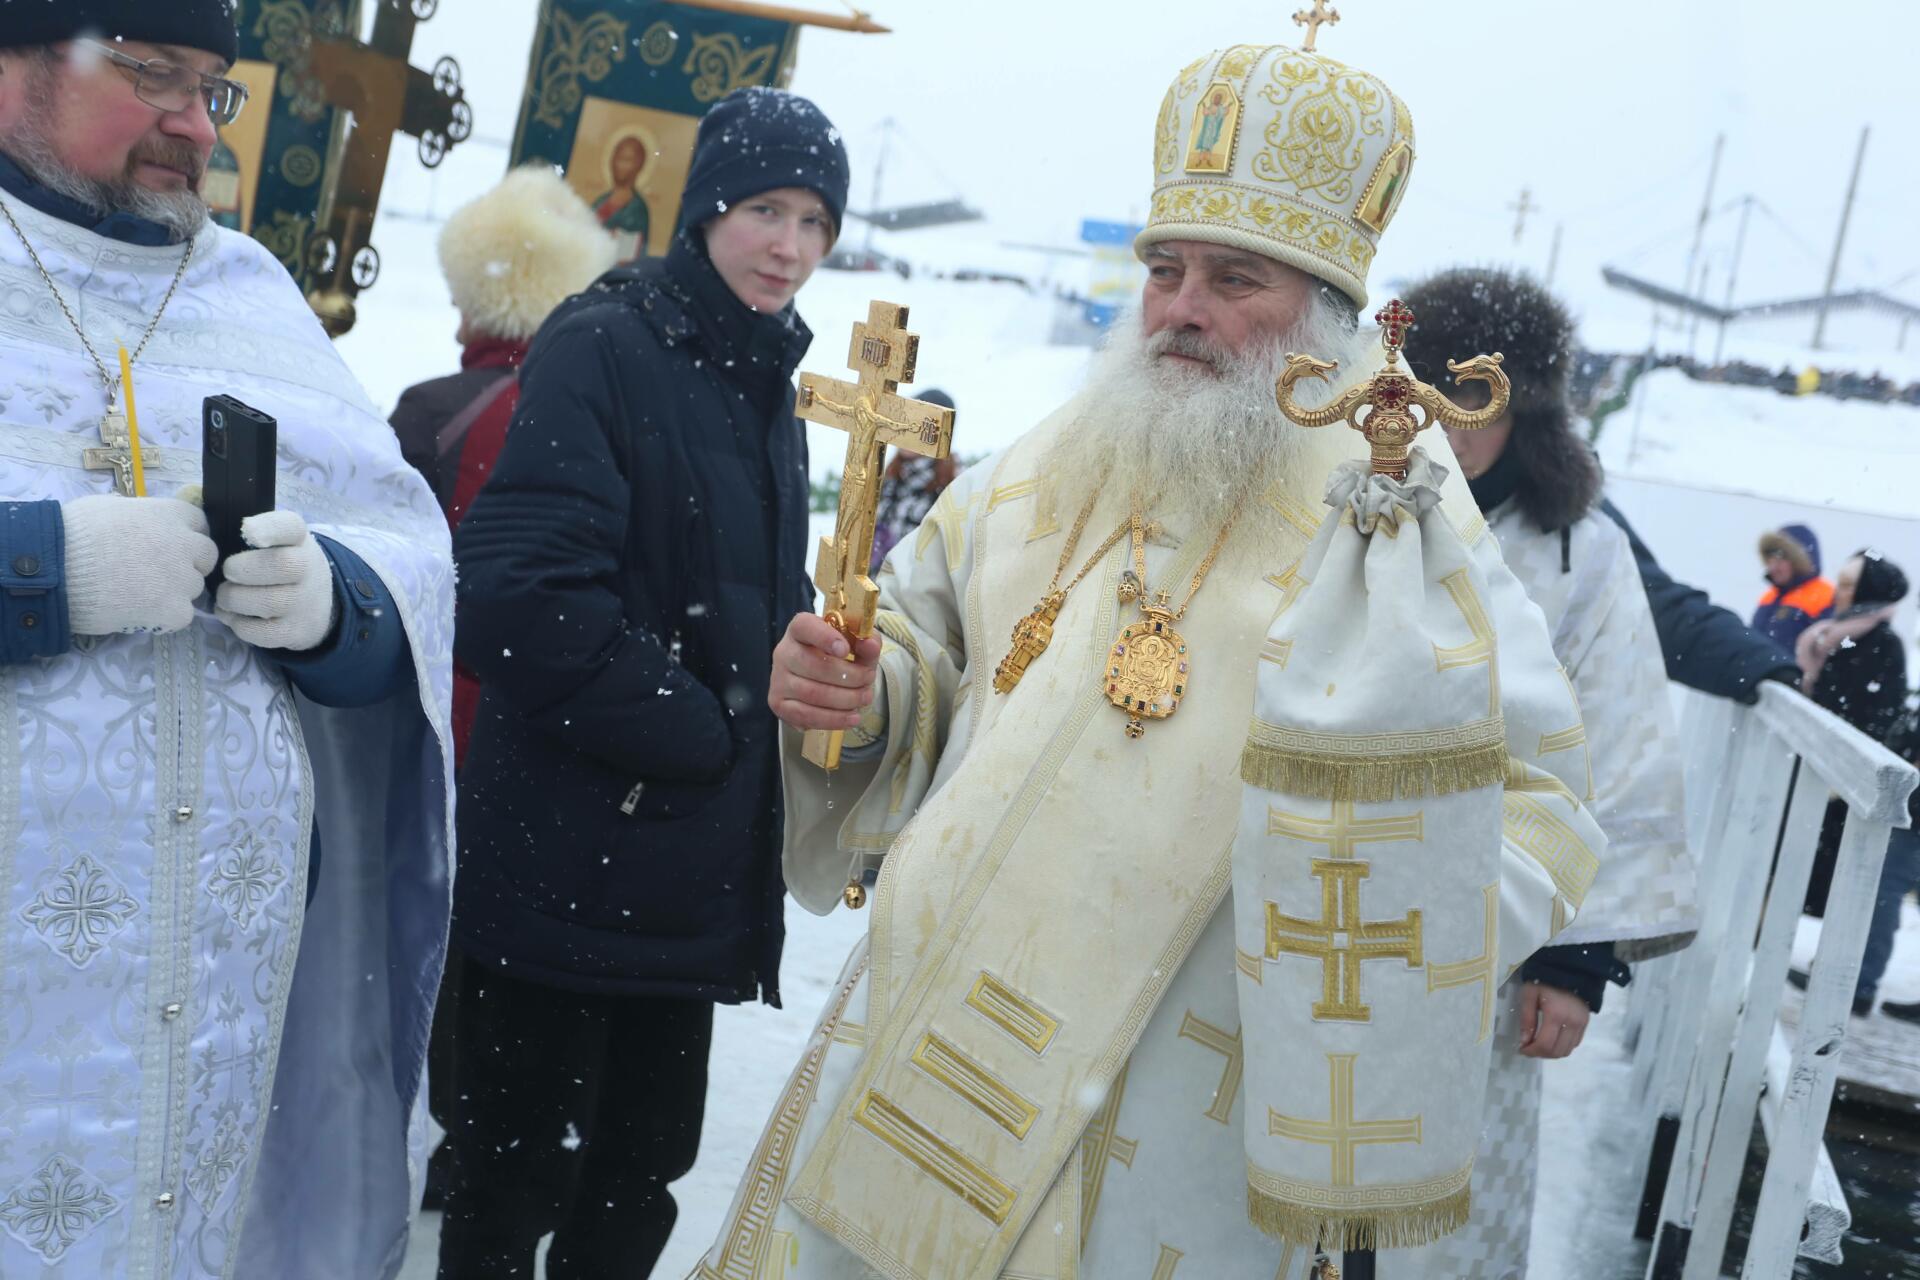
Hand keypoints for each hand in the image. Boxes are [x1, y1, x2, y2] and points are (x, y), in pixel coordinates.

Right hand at [62, 495, 217, 635]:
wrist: (54, 570)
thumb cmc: (72, 534)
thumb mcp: (109, 508)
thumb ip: (138, 514)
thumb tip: (141, 519)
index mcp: (170, 514)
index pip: (199, 524)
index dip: (184, 537)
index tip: (169, 547)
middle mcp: (184, 543)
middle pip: (205, 556)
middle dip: (188, 564)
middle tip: (157, 574)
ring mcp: (182, 578)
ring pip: (192, 588)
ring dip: (174, 591)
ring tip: (137, 594)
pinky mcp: (174, 610)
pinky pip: (182, 616)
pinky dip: (165, 617)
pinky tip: (140, 613)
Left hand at [215, 511, 336, 651]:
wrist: (314, 603)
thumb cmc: (274, 563)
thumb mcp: (271, 540)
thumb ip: (238, 526)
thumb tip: (189, 500)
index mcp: (297, 538)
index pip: (289, 526)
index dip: (268, 528)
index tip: (247, 531)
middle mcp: (307, 567)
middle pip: (282, 565)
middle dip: (244, 570)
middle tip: (228, 573)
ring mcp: (305, 600)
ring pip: (270, 601)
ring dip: (236, 600)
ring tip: (225, 597)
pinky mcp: (297, 630)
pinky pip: (264, 632)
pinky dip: (241, 625)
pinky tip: (234, 617)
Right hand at [768, 612, 881, 731]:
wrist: (820, 680)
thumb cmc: (838, 657)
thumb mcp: (857, 646)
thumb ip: (866, 643)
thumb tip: (870, 645)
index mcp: (800, 628)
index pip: (805, 626)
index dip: (824, 637)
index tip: (845, 650)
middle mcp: (784, 651)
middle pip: (813, 665)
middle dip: (848, 675)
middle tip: (869, 679)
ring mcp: (778, 679)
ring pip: (812, 693)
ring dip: (845, 699)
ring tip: (864, 698)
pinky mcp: (779, 703)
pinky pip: (805, 715)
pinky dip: (833, 719)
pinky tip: (851, 717)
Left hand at [1516, 982, 1589, 1058]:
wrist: (1570, 968)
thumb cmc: (1545, 979)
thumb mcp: (1529, 995)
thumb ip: (1527, 1019)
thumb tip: (1524, 1041)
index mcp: (1556, 1015)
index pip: (1545, 1044)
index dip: (1531, 1051)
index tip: (1522, 1049)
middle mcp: (1571, 1023)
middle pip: (1556, 1051)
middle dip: (1540, 1054)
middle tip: (1529, 1047)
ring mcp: (1581, 1024)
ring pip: (1567, 1050)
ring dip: (1551, 1052)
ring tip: (1539, 1044)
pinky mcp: (1586, 1023)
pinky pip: (1574, 1043)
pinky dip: (1562, 1046)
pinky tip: (1552, 1038)